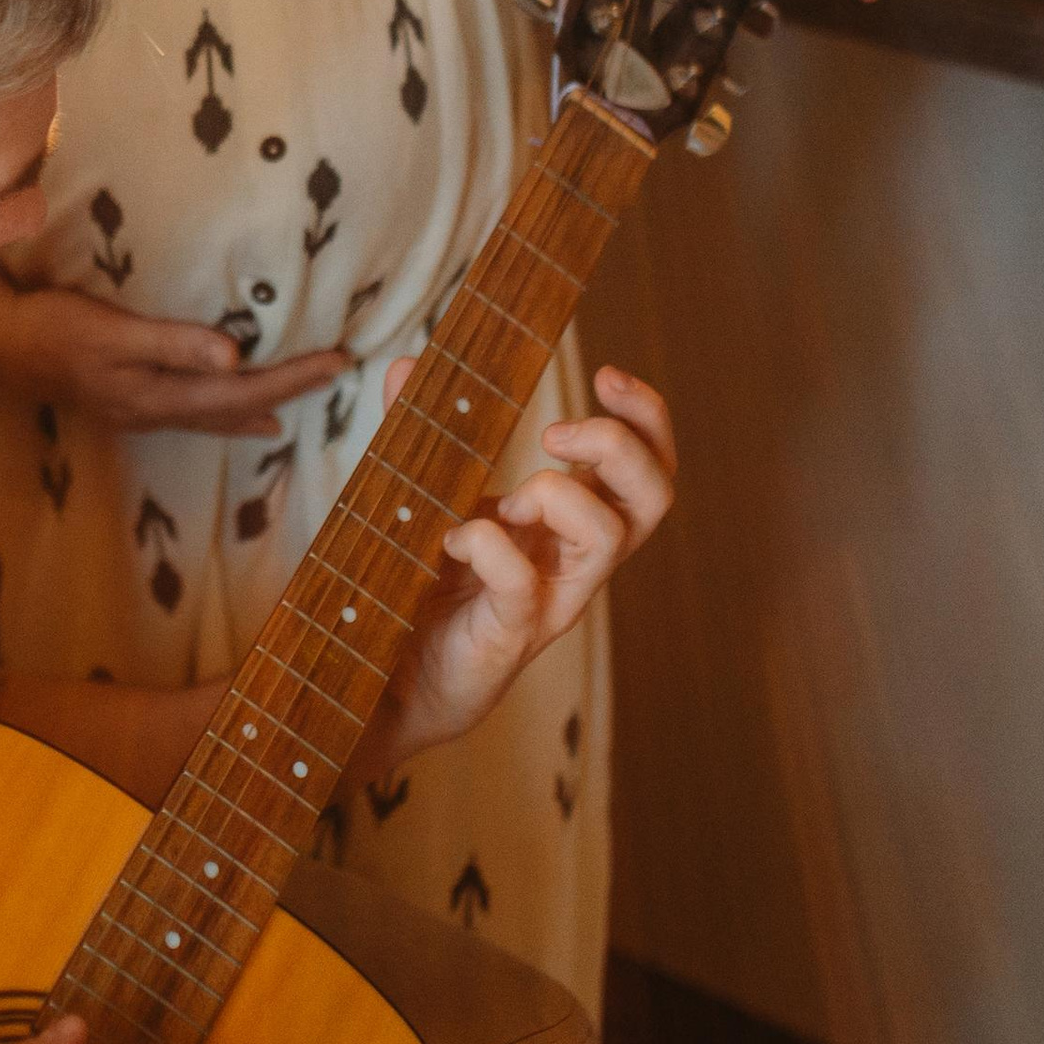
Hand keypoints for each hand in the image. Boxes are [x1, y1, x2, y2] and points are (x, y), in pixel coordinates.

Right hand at [0, 261, 343, 441]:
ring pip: (213, 416)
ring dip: (254, 411)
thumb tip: (237, 357)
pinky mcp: (125, 400)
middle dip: (287, 393)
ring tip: (286, 414)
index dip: (294, 378)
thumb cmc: (52, 329)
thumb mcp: (112, 332)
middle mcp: (156, 411)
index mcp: (160, 396)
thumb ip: (173, 343)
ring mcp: (139, 411)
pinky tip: (221, 409)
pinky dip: (220, 412)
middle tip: (335, 373)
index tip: (339, 360)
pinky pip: (191, 411)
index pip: (244, 391)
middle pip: (236, 409)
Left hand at [373, 365, 675, 762]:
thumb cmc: (423, 586)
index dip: (645, 416)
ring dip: (560, 493)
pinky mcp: (513, 634)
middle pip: (654, 496)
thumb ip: (420, 435)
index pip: (646, 464)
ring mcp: (551, 599)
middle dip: (621, 444)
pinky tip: (453, 539)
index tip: (606, 374)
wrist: (389, 677)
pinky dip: (489, 546)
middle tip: (557, 433)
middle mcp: (575, 559)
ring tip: (508, 498)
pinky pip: (523, 582)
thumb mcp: (426, 498)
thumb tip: (405, 365)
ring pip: (608, 536)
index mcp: (569, 520)